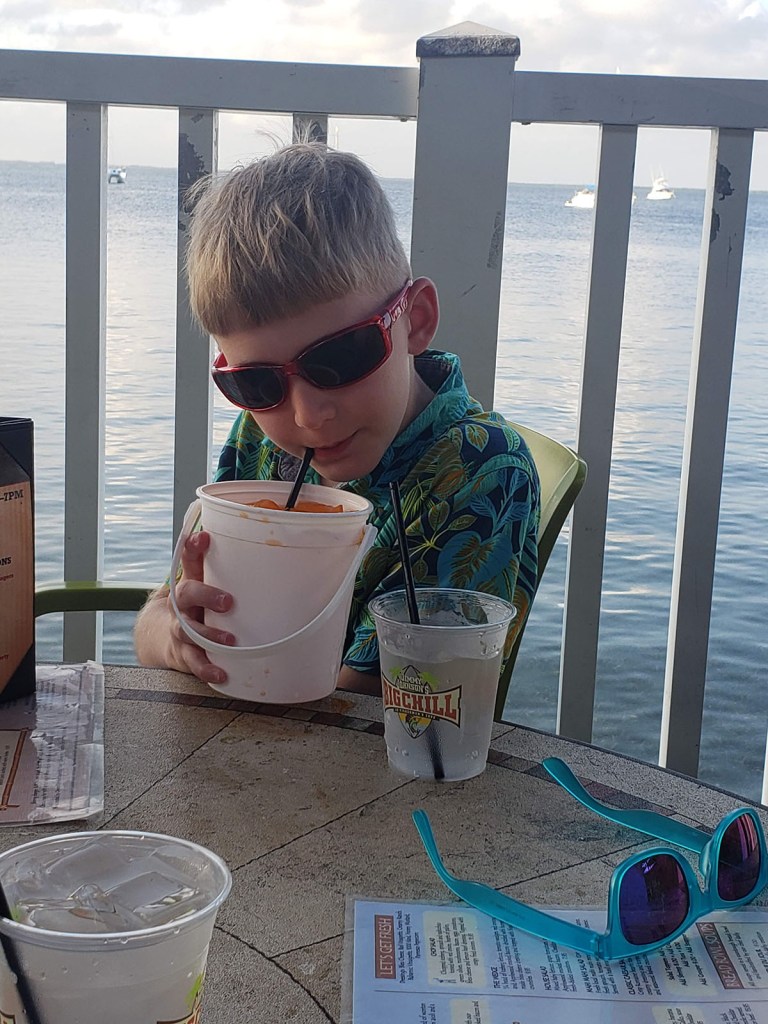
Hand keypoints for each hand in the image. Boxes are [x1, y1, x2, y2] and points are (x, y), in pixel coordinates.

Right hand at [167, 530, 234, 684]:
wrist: (166, 638)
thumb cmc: (200, 608)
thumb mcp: (210, 587)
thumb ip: (236, 574)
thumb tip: (286, 559)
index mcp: (190, 583)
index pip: (188, 559)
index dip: (194, 547)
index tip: (205, 537)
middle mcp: (181, 604)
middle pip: (186, 593)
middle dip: (206, 595)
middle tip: (228, 601)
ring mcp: (180, 629)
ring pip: (189, 630)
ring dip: (210, 635)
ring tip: (229, 640)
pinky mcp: (183, 653)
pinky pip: (193, 662)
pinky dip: (207, 669)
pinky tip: (221, 673)